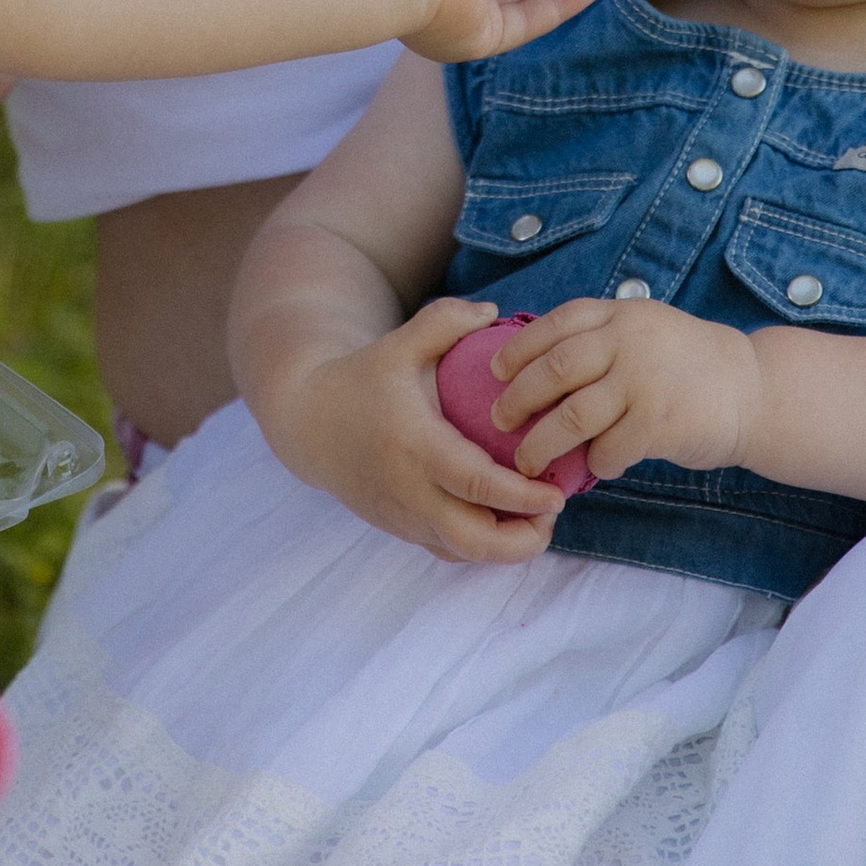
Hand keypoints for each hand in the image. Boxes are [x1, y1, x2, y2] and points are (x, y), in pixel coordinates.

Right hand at [261, 298, 565, 561]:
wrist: (307, 422)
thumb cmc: (361, 379)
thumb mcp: (400, 343)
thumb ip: (446, 321)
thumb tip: (494, 311)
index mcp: (415, 446)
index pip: (476, 484)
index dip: (522, 497)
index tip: (558, 493)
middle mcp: (409, 491)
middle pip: (474, 539)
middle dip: (523, 539)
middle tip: (554, 513)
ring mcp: (402, 516)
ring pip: (462, 553)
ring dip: (505, 548)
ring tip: (537, 522)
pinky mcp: (398, 529)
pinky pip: (446, 551)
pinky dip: (479, 547)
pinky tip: (503, 523)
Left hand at [488, 296, 762, 484]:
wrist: (753, 389)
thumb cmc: (687, 365)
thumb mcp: (645, 330)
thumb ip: (601, 339)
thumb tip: (533, 369)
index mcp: (621, 314)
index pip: (557, 324)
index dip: (519, 348)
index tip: (494, 372)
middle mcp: (629, 341)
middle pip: (554, 370)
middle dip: (518, 398)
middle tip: (500, 422)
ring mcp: (645, 381)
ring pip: (572, 416)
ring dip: (542, 443)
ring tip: (527, 461)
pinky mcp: (660, 422)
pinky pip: (609, 449)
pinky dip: (596, 463)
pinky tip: (597, 468)